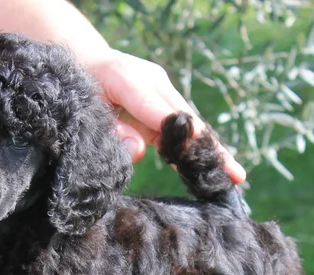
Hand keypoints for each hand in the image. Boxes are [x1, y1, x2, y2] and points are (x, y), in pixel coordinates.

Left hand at [83, 50, 246, 183]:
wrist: (82, 61)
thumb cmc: (78, 88)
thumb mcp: (85, 109)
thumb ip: (111, 131)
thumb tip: (138, 152)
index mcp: (128, 78)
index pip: (161, 111)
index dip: (183, 134)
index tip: (201, 155)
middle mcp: (153, 82)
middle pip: (187, 118)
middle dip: (209, 147)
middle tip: (233, 172)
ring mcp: (162, 91)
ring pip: (191, 124)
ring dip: (211, 151)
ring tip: (235, 175)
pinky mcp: (163, 103)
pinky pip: (183, 129)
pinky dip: (198, 148)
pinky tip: (218, 167)